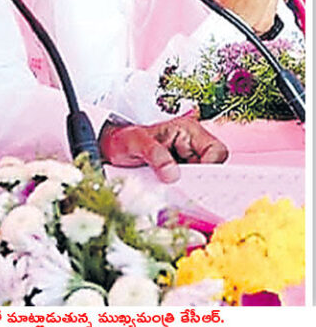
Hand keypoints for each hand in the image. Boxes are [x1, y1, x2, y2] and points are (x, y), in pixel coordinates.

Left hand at [99, 113, 227, 182]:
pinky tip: (171, 196)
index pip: (216, 150)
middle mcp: (192, 146)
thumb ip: (155, 154)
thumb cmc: (124, 139)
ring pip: (203, 181)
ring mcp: (187, 162)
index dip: (210, 166)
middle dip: (200, 181)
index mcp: (188, 131)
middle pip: (214, 169)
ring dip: (191, 189)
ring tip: (172, 192)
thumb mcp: (135, 142)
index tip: (196, 179)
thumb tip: (173, 175)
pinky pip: (191, 189)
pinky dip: (184, 194)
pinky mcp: (181, 176)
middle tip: (183, 190)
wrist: (111, 149)